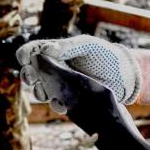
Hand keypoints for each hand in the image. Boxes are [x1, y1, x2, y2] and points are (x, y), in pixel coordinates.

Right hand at [16, 35, 141, 112]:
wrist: (124, 74)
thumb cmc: (105, 54)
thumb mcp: (87, 45)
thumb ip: (66, 47)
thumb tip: (44, 50)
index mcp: (55, 51)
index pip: (32, 51)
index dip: (25, 55)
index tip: (26, 59)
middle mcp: (54, 68)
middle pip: (30, 72)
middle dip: (28, 75)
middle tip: (33, 77)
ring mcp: (61, 84)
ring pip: (40, 90)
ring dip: (39, 91)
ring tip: (46, 91)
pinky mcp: (70, 99)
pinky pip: (56, 104)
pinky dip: (56, 104)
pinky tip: (62, 103)